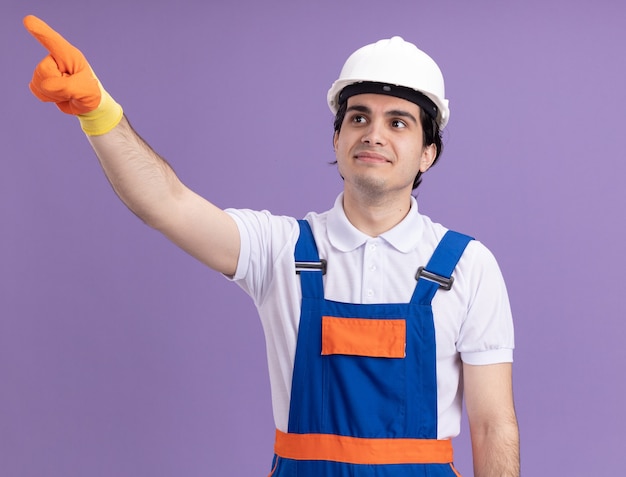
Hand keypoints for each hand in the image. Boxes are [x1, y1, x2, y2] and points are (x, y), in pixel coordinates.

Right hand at [24, 15, 122, 134]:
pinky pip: (36, 90)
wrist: (87, 105)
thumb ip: (68, 86)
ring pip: (38, 82)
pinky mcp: (40, 80)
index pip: (53, 42)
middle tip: (72, 90)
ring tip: (67, 93)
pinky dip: (48, 98)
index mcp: (70, 56)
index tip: (28, 21)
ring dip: (54, 94)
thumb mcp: (87, 91)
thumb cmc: (91, 94)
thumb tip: (47, 85)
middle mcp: (56, 59)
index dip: (40, 31)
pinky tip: (58, 95)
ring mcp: (47, 69)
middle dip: (57, 86)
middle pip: (43, 71)